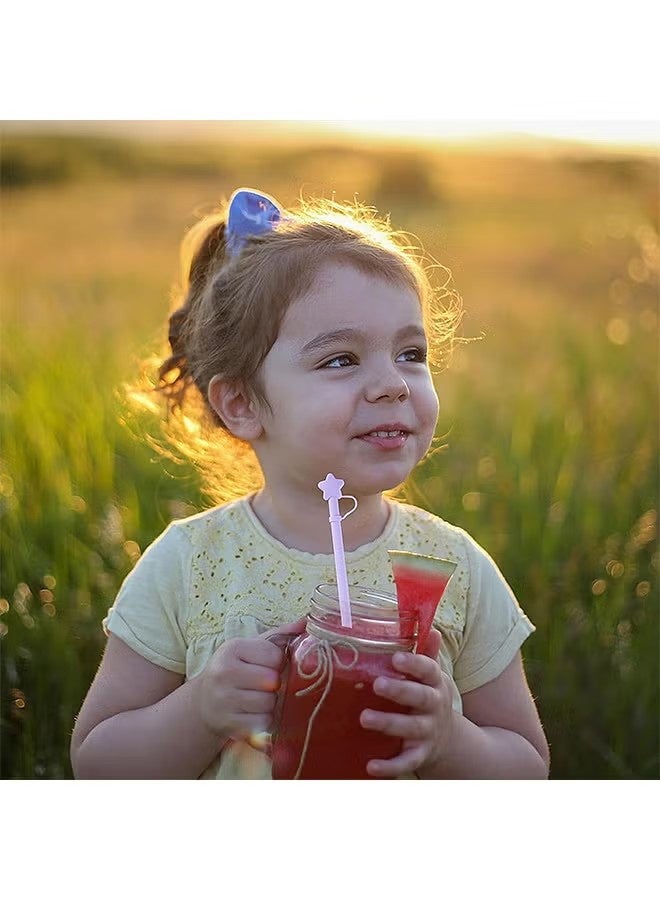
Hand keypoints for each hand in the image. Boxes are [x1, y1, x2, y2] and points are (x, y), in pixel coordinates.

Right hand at [194, 618, 306, 743]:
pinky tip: (251, 713)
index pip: (274, 655)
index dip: (277, 663)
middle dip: (273, 685)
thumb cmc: (235, 670)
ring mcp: (224, 700)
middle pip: (272, 680)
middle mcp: (224, 672)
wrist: (204, 701)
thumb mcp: (251, 648)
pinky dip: (263, 720)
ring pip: (268, 703)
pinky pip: (263, 723)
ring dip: (268, 704)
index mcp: (232, 648)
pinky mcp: (228, 723)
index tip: (265, 666)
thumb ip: (280, 635)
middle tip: (262, 685)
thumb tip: (306, 621)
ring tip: (256, 699)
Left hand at [359, 628, 453, 776]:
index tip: (395, 658)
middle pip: (421, 698)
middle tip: (377, 684)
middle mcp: (434, 707)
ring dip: (389, 724)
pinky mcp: (421, 755)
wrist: (449, 740)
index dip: (414, 664)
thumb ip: (425, 654)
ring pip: (411, 728)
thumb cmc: (428, 698)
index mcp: (435, 683)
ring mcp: (429, 732)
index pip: (429, 670)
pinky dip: (390, 767)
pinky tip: (371, 767)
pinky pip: (407, 762)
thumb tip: (428, 626)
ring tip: (365, 719)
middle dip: (400, 691)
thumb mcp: (431, 677)